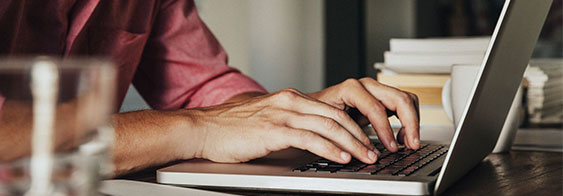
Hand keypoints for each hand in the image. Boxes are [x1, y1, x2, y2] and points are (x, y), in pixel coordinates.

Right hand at [186, 89, 379, 164]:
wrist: (203, 128)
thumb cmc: (231, 128)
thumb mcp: (267, 119)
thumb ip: (290, 123)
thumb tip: (312, 138)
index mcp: (290, 98)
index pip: (331, 110)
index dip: (353, 126)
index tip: (366, 140)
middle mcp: (290, 102)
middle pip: (336, 116)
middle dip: (359, 135)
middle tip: (373, 150)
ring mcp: (282, 115)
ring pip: (328, 126)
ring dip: (351, 143)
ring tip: (365, 156)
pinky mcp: (273, 130)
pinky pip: (310, 138)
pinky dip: (329, 148)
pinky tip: (340, 157)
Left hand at [308, 78, 419, 151]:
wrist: (313, 109)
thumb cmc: (317, 116)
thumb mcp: (327, 125)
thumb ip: (343, 137)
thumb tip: (359, 153)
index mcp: (352, 89)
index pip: (377, 108)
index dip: (387, 130)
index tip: (392, 147)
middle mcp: (367, 86)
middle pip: (400, 98)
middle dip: (410, 123)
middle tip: (412, 145)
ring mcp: (376, 90)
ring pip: (406, 99)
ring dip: (412, 121)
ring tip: (407, 142)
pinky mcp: (382, 99)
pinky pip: (403, 105)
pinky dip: (408, 120)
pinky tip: (401, 137)